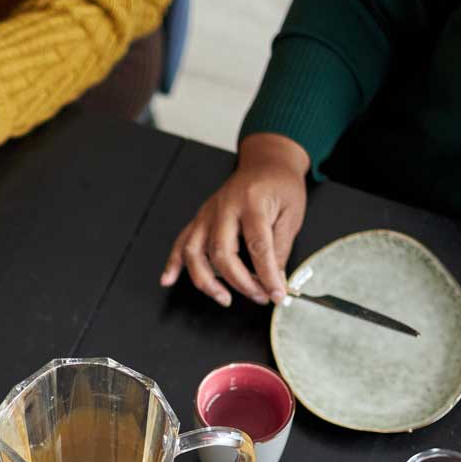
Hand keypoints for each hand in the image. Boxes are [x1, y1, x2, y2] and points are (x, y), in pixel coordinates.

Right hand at [159, 133, 308, 305]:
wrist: (266, 163)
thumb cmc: (279, 184)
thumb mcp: (291, 214)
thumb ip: (281, 248)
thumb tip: (275, 280)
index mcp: (252, 202)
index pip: (257, 246)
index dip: (267, 275)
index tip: (276, 293)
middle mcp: (225, 208)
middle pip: (222, 253)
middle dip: (240, 282)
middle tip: (258, 296)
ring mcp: (208, 214)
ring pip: (195, 252)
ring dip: (206, 281)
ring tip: (223, 298)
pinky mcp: (200, 219)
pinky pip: (181, 242)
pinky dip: (173, 263)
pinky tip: (169, 280)